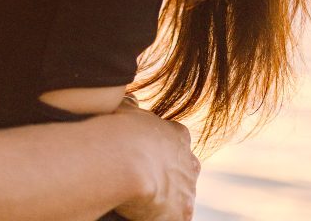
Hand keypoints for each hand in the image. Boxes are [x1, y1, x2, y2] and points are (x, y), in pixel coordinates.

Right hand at [112, 101, 199, 220]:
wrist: (125, 160)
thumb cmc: (121, 130)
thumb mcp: (125, 109)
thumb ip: (132, 106)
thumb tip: (131, 100)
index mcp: (179, 135)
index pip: (178, 140)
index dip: (161, 147)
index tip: (145, 152)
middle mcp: (189, 163)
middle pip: (184, 169)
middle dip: (169, 174)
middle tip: (145, 177)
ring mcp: (188, 190)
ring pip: (181, 196)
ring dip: (166, 198)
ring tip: (142, 199)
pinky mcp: (182, 214)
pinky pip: (175, 218)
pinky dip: (161, 217)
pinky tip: (144, 214)